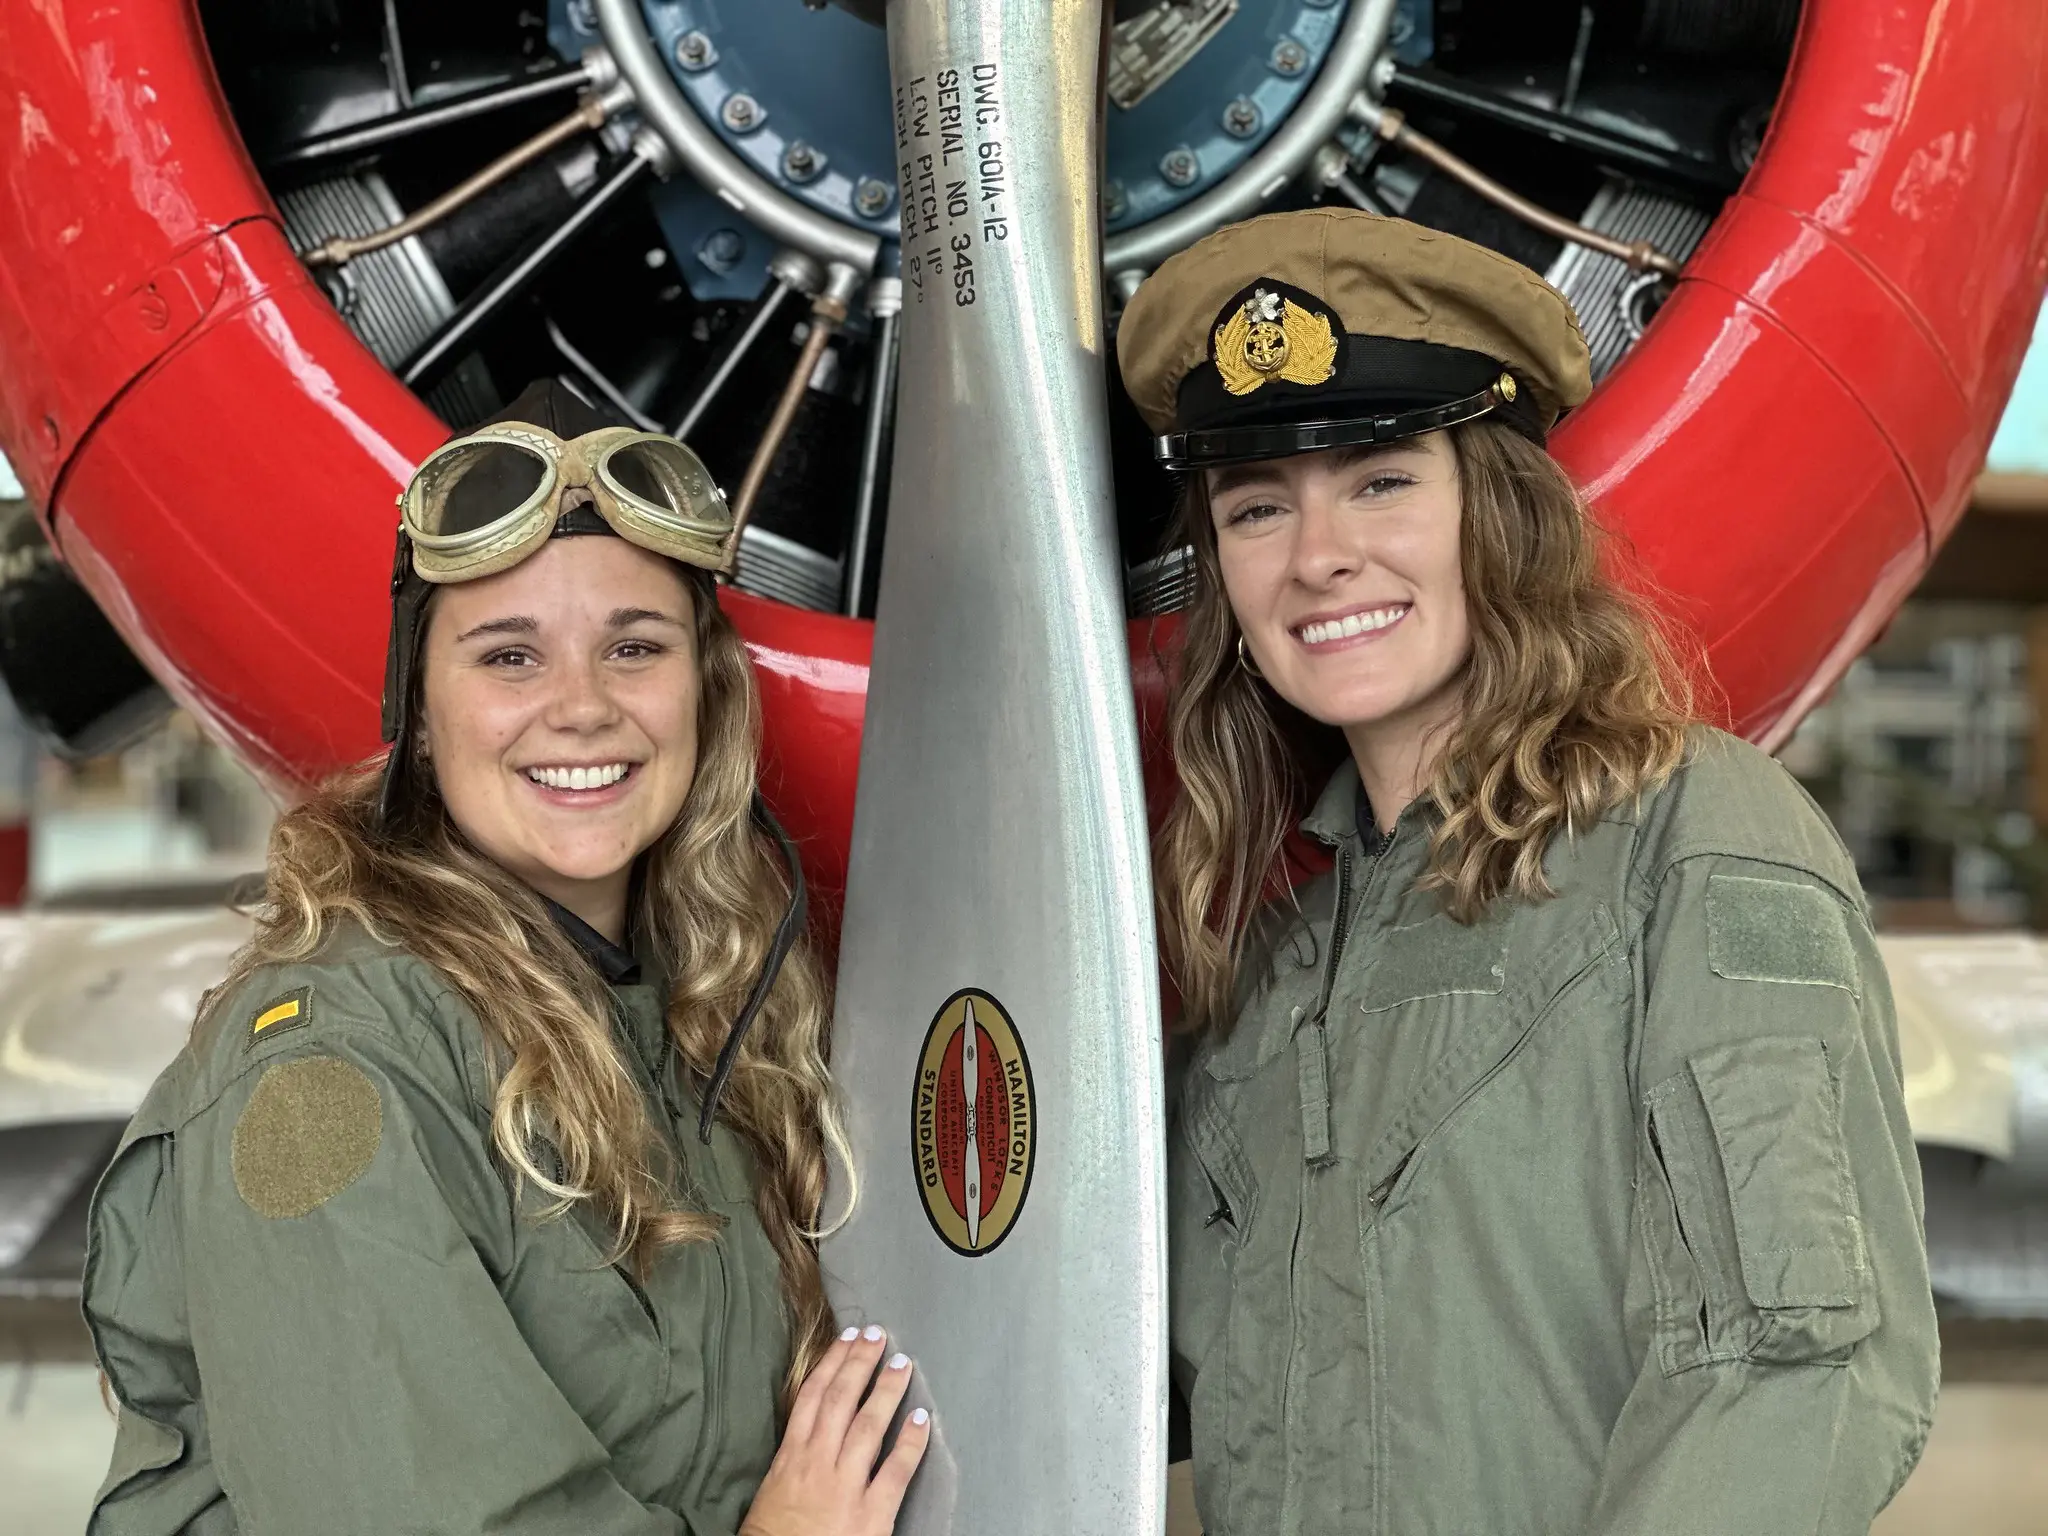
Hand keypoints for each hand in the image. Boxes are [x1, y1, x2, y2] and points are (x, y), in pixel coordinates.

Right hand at [740, 1324, 931, 1535]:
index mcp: (790, 1457)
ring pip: (870, 1425)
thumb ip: (790, 1463)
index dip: (832, 1362)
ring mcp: (846, 1487)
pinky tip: (923, 1419)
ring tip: (902, 1363)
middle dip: (859, 1362)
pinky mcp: (872, 1515)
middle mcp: (818, 1463)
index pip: (812, 1397)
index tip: (846, 1337)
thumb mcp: (770, 1493)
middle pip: (841, 1400)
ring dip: (887, 1390)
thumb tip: (804, 1438)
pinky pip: (897, 1471)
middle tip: (877, 1334)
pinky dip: (912, 1442)